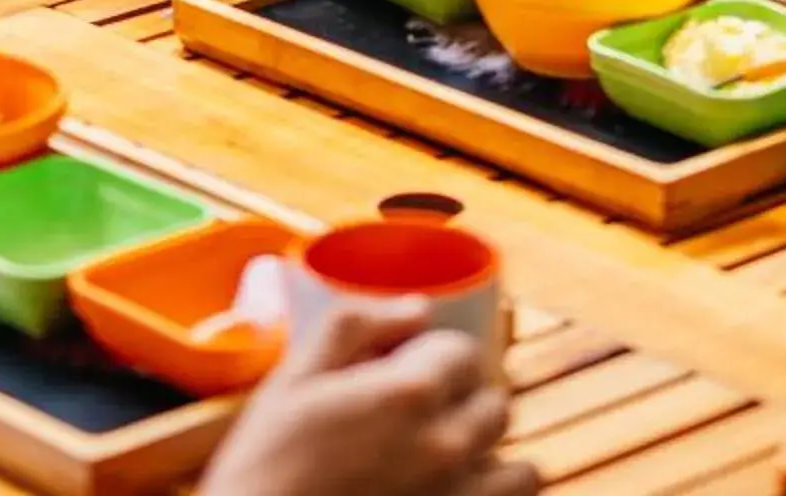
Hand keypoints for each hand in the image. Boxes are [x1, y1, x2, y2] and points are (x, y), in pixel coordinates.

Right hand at [196, 297, 528, 495]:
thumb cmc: (267, 463)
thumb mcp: (294, 377)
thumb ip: (354, 325)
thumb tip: (416, 307)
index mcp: (410, 394)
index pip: (466, 353)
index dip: (438, 353)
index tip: (410, 366)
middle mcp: (446, 446)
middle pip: (496, 404)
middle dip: (468, 399)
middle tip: (428, 409)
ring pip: (519, 470)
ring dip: (492, 457)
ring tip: (451, 458)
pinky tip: (461, 491)